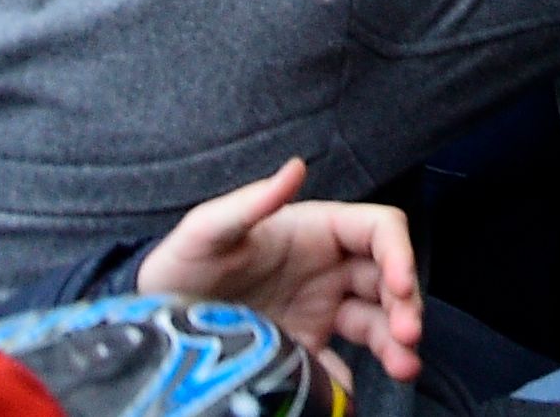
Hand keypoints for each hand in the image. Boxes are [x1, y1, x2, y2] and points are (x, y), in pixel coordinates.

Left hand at [138, 161, 422, 386]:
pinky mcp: (304, 348)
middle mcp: (326, 268)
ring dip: (397, 342)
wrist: (151, 326)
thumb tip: (296, 166)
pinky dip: (352, 382)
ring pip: (376, 321)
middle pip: (388, 278)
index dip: (400, 254)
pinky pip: (341, 364)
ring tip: (404, 368)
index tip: (400, 286)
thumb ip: (250, 202)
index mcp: (316, 231)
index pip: (379, 231)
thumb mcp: (206, 232)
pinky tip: (348, 396)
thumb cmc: (178, 267)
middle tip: (407, 337)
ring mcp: (318, 310)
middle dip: (407, 305)